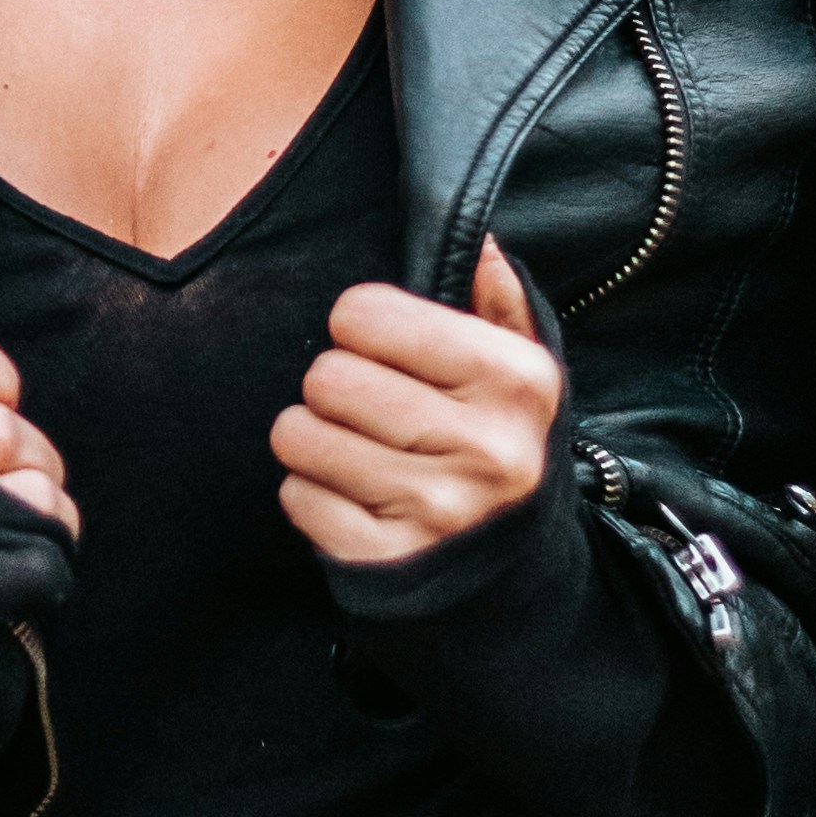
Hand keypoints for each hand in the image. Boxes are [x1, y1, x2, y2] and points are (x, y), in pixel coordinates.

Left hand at [273, 238, 560, 571]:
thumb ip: (498, 302)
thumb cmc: (500, 450)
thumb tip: (478, 239)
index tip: (379, 349)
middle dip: (334, 388)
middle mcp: (484, 447)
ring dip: (314, 439)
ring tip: (357, 451)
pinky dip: (312, 494)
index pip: (367, 313)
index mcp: (515, 381)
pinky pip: (296, 496)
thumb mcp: (519, 377)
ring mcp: (435, 511)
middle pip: (327, 377)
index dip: (359, 325)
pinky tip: (353, 498)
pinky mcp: (386, 562)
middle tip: (367, 409)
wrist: (512, 577)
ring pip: (300, 435)